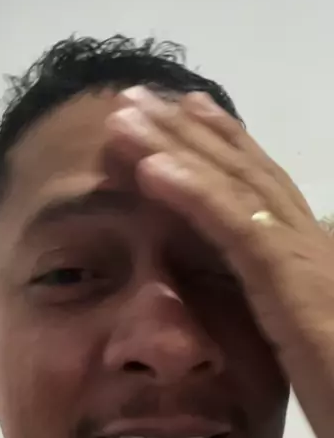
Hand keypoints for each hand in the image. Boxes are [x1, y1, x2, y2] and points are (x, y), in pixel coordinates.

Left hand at [107, 86, 333, 437]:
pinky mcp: (294, 282)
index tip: (178, 116)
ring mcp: (305, 257)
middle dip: (185, 129)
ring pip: (231, 185)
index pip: (259, 190)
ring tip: (124, 116)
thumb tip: (274, 283)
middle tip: (136, 98)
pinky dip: (191, 192)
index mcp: (311, 257)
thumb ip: (293, 304)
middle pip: (241, 171)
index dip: (218, 147)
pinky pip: (234, 226)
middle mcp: (311, 241)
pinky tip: (148, 169)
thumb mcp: (315, 339)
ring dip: (174, 145)